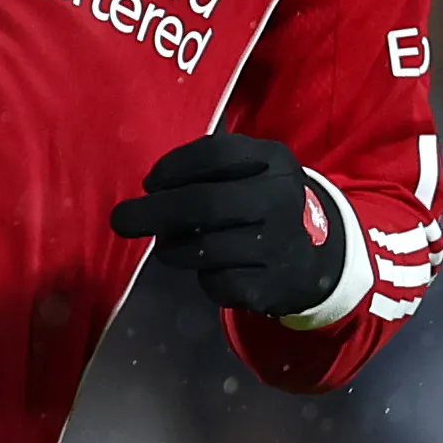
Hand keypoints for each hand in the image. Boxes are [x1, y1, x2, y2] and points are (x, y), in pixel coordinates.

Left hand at [108, 133, 359, 323]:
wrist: (320, 257)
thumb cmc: (266, 203)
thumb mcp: (255, 168)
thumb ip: (211, 164)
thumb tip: (152, 184)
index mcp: (275, 161)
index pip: (216, 155)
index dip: (174, 167)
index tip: (150, 182)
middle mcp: (281, 199)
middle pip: (203, 204)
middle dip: (153, 212)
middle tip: (121, 220)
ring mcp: (279, 246)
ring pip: (203, 249)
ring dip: (172, 248)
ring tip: (167, 243)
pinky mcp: (269, 287)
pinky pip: (216, 283)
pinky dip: (202, 277)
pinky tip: (211, 267)